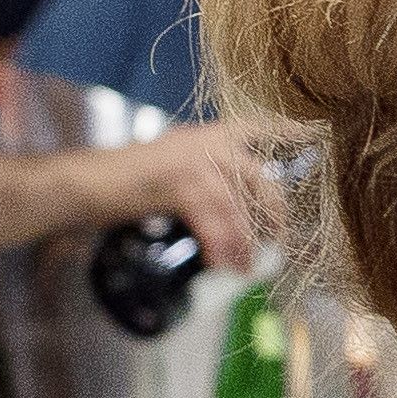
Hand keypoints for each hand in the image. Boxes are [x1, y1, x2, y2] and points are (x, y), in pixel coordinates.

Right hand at [73, 125, 275, 273]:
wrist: (84, 184)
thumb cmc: (124, 184)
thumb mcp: (171, 171)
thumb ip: (204, 182)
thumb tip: (236, 215)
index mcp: (203, 136)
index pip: (255, 128)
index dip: (283, 132)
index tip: (311, 136)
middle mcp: (202, 143)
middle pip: (257, 178)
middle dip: (271, 214)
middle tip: (277, 242)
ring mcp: (190, 160)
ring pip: (235, 206)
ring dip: (243, 242)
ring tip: (245, 268)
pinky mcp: (176, 184)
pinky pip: (212, 221)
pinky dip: (220, 246)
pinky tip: (222, 263)